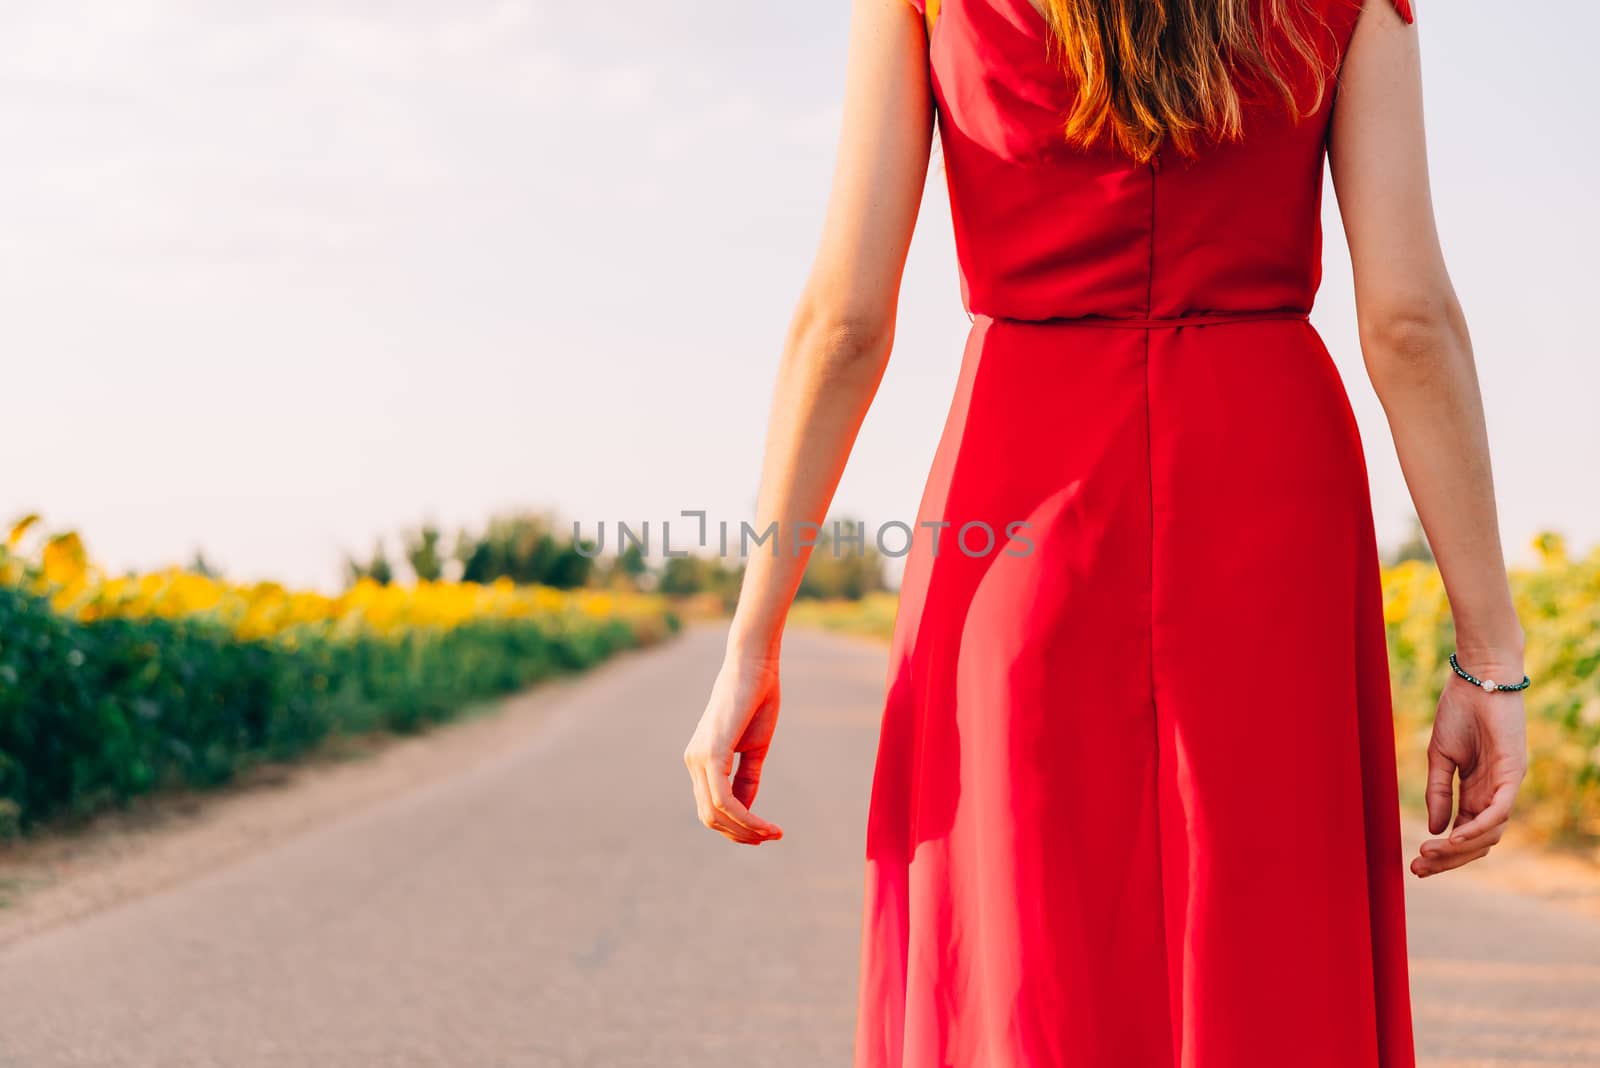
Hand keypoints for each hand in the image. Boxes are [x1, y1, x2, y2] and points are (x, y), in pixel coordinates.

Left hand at [682, 646, 784, 845]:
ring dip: (746, 830)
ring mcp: (699, 757)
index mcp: (701, 758)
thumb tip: (746, 811)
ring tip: (772, 833)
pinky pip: (725, 800)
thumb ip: (746, 779)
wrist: (755, 666)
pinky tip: (765, 824)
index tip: (766, 832)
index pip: (711, 806)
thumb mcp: (753, 748)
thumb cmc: (756, 700)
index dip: (737, 825)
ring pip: (716, 813)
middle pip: (709, 816)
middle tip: (770, 837)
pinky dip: (747, 818)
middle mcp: (693, 760)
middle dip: (740, 833)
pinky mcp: (712, 753)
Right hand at [1412, 656, 1527, 877]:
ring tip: (1428, 853)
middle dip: (1448, 860)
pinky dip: (1477, 828)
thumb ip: (1439, 792)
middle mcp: (1495, 793)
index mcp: (1478, 790)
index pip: (1463, 832)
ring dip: (1460, 848)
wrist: (1478, 678)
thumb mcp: (1440, 757)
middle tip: (1418, 869)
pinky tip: (1452, 838)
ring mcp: (1506, 785)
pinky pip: (1499, 811)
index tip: (1413, 863)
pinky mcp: (1513, 773)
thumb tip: (1435, 829)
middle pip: (1478, 842)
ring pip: (1490, 833)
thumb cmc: (1460, 711)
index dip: (1442, 852)